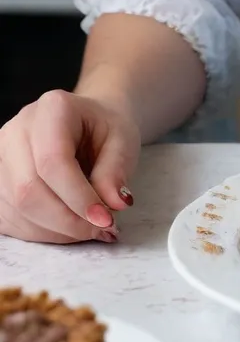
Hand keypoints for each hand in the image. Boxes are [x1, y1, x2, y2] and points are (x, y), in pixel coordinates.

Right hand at [0, 90, 139, 243]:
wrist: (88, 123)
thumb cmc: (105, 129)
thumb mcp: (124, 140)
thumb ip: (116, 171)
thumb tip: (114, 204)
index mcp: (53, 109)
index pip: (53, 161)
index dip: (78, 197)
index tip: (105, 219)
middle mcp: (18, 130)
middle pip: (28, 189)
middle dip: (67, 220)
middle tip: (101, 228)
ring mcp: (1, 156)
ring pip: (17, 209)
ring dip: (56, 230)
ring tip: (88, 227)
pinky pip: (10, 219)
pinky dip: (41, 232)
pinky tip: (67, 226)